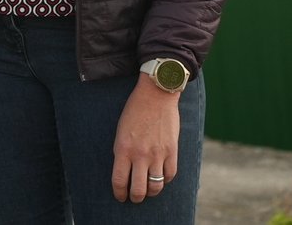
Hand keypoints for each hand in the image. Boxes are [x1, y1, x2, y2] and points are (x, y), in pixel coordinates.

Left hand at [111, 76, 180, 202]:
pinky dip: (166, 180)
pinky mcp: (172, 151)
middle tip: (134, 197)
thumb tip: (125, 171)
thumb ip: (122, 151)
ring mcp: (158, 154)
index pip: (119, 181)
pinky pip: (170, 175)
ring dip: (151, 192)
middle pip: (138, 190)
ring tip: (148, 190)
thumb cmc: (135, 110)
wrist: (156, 94)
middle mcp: (140, 154)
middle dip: (135, 197)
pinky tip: (161, 177)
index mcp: (123, 148)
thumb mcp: (121, 130)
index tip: (120, 196)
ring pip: (156, 187)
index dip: (119, 193)